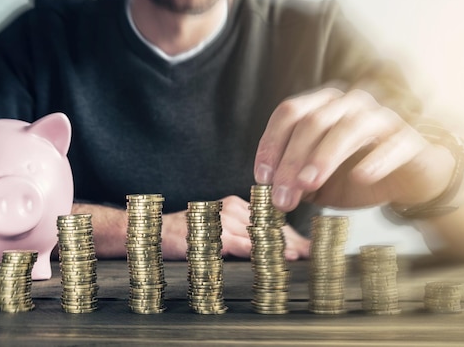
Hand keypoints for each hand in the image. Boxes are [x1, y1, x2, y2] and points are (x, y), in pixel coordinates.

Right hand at [162, 195, 309, 259]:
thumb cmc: (186, 233)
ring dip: (281, 246)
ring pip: (259, 233)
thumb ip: (240, 233)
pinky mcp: (212, 235)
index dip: (290, 232)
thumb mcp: (217, 228)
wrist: (153, 232)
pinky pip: (241, 243)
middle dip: (292, 239)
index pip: (269, 218)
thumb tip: (268, 248)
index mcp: (235, 205)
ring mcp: (223, 220)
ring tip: (300, 255)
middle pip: (270, 224)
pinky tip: (274, 258)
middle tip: (310, 252)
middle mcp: (232, 208)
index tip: (307, 244)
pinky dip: (260, 251)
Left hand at [253, 88, 455, 211]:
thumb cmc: (355, 173)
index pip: (289, 113)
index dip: (271, 144)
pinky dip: (375, 160)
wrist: (407, 180)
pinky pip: (391, 145)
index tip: (262, 178)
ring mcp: (380, 117)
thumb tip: (268, 190)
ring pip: (348, 128)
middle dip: (291, 161)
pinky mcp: (407, 139)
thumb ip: (292, 180)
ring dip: (324, 157)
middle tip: (282, 197)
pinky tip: (361, 177)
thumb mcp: (316, 180)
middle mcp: (349, 104)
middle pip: (312, 122)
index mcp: (322, 106)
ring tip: (308, 185)